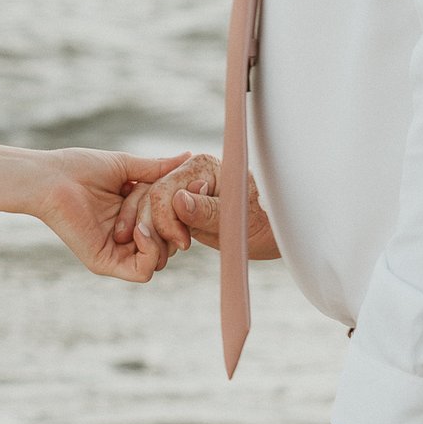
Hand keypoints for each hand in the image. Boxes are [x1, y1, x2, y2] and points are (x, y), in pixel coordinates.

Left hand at [38, 148, 197, 283]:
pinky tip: (139, 230)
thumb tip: (190, 156)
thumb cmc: (81, 168)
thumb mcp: (128, 167)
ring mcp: (117, 253)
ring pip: (161, 258)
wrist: (51, 177)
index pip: (171, 225)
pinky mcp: (105, 263)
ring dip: (158, 234)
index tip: (181, 190)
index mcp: (133, 216)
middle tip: (153, 199)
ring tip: (143, 215)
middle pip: (170, 242)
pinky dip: (150, 252)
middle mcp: (127, 238)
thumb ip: (158, 169)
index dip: (180, 212)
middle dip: (168, 220)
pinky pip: (143, 272)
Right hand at [121, 155, 279, 263]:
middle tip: (164, 256)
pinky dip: (157, 235)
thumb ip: (207, 210)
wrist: (274, 229)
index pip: (163, 190)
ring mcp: (184, 188)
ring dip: (150, 233)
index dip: (164, 220)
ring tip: (162, 257)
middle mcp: (188, 172)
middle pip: (149, 197)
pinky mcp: (183, 206)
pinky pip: (158, 218)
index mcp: (201, 166)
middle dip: (150, 228)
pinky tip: (167, 251)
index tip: (183, 245)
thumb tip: (178, 201)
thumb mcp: (236, 220)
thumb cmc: (264, 221)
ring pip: (148, 208)